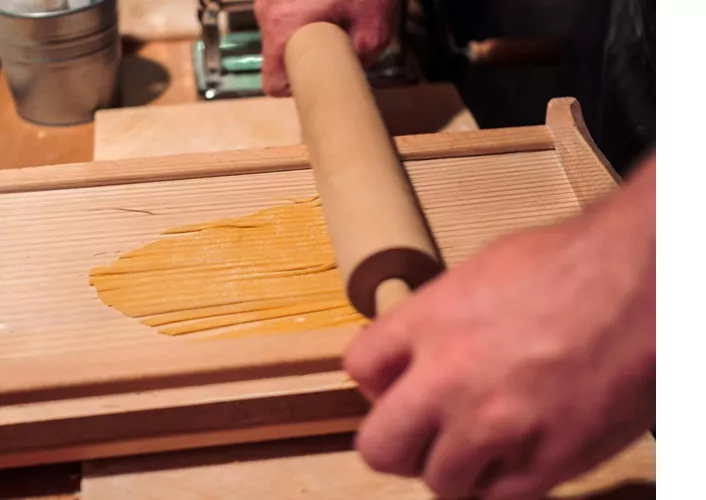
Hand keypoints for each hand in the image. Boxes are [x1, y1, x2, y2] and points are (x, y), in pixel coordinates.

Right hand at [254, 0, 397, 95]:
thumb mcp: (375, 33)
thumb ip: (357, 63)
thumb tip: (348, 77)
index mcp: (283, 27)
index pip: (271, 83)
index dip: (294, 87)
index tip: (313, 77)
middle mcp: (267, 11)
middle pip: (277, 55)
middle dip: (304, 54)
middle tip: (333, 43)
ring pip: (280, 31)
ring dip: (304, 30)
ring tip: (334, 15)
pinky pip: (282, 12)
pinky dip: (303, 11)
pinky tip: (327, 3)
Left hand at [343, 156, 655, 498]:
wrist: (643, 282)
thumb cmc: (572, 266)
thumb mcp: (479, 274)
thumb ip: (434, 320)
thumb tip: (415, 352)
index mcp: (429, 322)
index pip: (358, 370)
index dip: (376, 385)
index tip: (394, 389)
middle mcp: (450, 378)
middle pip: (380, 447)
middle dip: (398, 443)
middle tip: (423, 433)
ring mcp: (496, 425)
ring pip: (441, 481)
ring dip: (455, 467)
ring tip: (481, 442)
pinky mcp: (545, 461)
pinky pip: (497, 498)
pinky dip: (501, 484)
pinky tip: (517, 454)